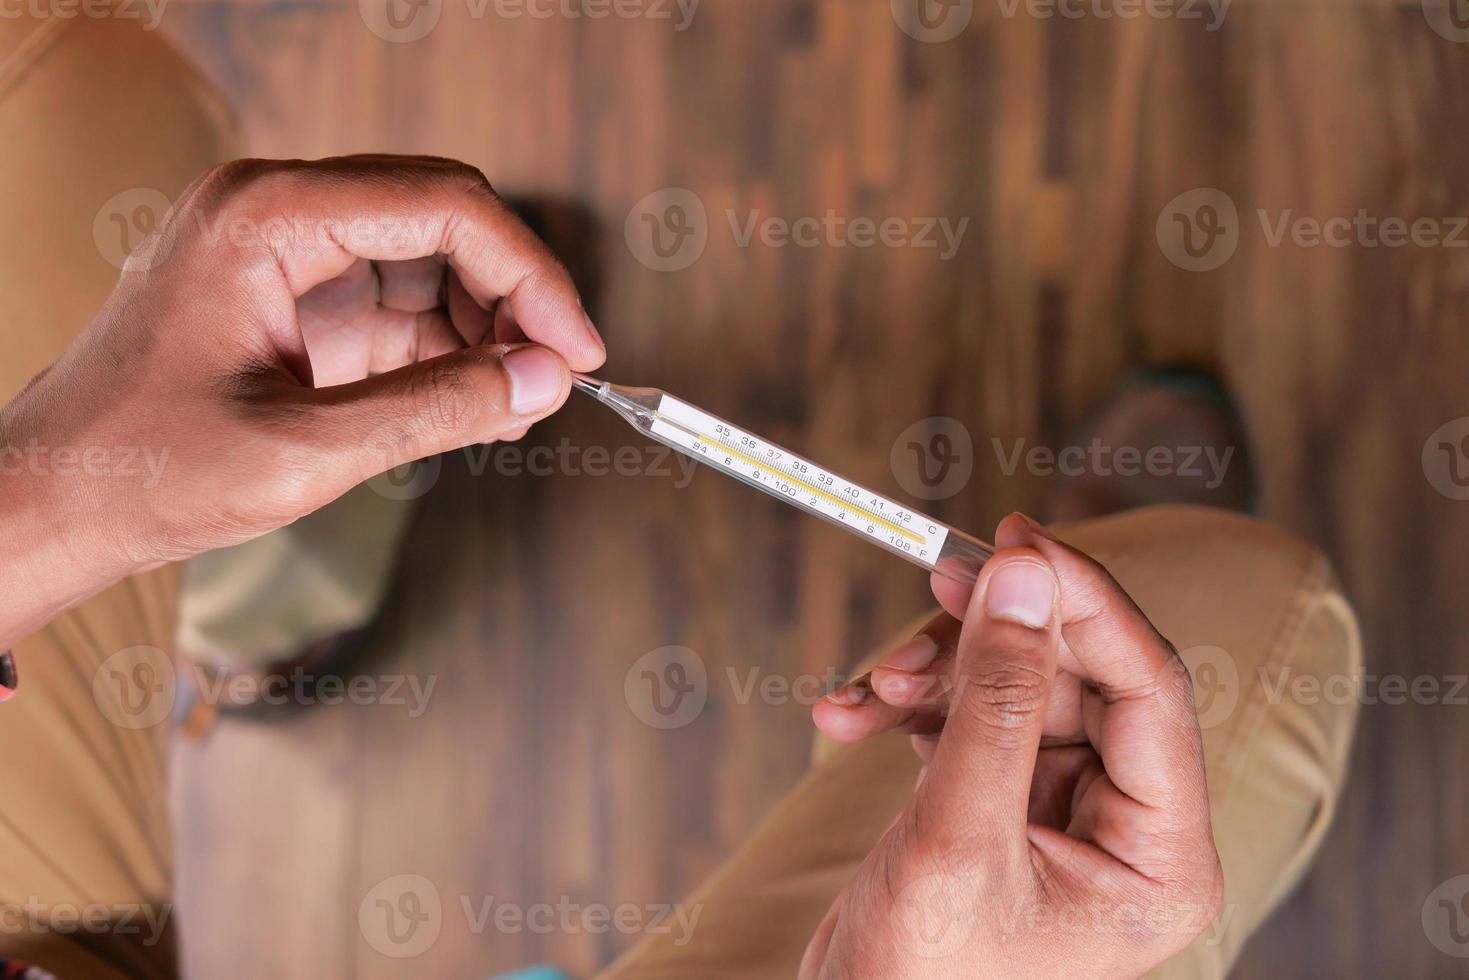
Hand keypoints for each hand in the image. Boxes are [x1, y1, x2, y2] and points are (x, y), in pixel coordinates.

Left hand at [0, 156, 603, 646]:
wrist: (55, 501)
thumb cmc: (146, 470)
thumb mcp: (307, 451)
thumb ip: (438, 409)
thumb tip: (545, 381)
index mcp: (268, 216)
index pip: (443, 207)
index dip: (530, 275)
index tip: (577, 348)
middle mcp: (277, 212)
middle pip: (443, 220)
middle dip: (514, 296)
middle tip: (555, 377)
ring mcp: (285, 252)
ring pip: (428, 259)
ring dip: (485, 323)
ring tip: (517, 399)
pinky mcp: (293, 298)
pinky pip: (397, 301)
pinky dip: (446, 345)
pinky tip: (475, 395)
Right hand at [805, 514, 1221, 978]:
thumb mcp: (959, 834)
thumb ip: (996, 701)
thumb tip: (1022, 575)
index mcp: (1161, 856)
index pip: (1148, 686)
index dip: (1085, 600)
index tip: (1015, 539)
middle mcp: (1128, 828)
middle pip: (1077, 675)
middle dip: (989, 637)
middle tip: (932, 582)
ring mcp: (1065, 815)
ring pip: (1018, 686)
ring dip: (937, 673)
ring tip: (869, 688)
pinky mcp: (1007, 805)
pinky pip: (972, 720)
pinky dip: (912, 708)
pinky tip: (852, 717)